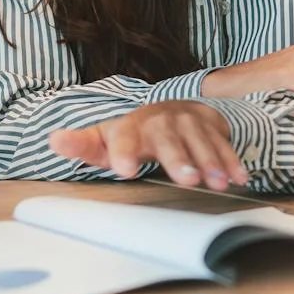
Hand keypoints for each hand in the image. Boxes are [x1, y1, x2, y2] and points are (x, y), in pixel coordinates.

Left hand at [48, 102, 248, 192]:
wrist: (171, 110)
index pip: (125, 136)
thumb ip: (81, 144)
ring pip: (200, 141)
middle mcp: (160, 121)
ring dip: (210, 161)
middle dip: (178, 158)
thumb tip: (53, 139)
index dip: (124, 152)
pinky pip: (223, 143)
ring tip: (218, 183)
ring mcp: (188, 121)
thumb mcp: (104, 139)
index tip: (125, 170)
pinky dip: (232, 160)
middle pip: (168, 138)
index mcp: (131, 127)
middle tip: (186, 179)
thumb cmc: (132, 134)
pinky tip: (239, 178)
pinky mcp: (211, 126)